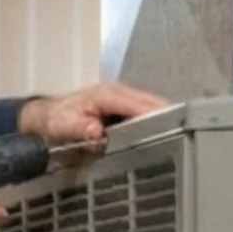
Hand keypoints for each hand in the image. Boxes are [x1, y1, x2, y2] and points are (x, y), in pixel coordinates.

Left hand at [17, 81, 169, 150]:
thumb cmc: (55, 120)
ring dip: (165, 120)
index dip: (158, 116)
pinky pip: (145, 114)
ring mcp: (122, 101)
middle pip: (153, 104)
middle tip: (187, 136)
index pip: (140, 104)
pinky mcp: (123, 109)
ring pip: (152, 108)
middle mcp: (119, 94)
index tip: (174, 128)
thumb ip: (79, 128)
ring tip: (183, 138)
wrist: (46, 118)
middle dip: (169, 118)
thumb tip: (97, 132)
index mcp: (108, 94)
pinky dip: (156, 123)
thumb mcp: (63, 125)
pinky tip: (165, 137)